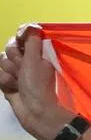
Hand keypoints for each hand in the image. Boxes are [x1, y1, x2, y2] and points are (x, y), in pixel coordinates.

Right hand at [0, 24, 73, 139]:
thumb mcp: (37, 60)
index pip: (21, 37)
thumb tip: (33, 26)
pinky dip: (5, 82)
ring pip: (2, 62)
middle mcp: (28, 61)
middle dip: (14, 60)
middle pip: (9, 49)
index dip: (18, 40)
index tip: (21, 44)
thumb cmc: (39, 85)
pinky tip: (13, 89)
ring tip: (19, 83)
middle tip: (23, 70)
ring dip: (9, 73)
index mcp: (38, 54)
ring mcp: (18, 73)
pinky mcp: (9, 83)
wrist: (35, 113)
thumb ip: (32, 41)